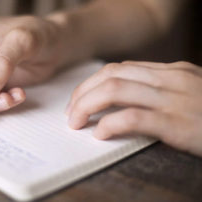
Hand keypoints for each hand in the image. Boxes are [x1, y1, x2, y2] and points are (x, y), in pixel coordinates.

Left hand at [67, 61, 201, 156]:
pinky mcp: (178, 123)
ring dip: (87, 105)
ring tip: (76, 122)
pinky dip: (110, 123)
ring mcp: (174, 99)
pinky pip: (133, 117)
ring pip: (115, 90)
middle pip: (110, 76)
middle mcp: (170, 79)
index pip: (119, 69)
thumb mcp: (188, 94)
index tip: (79, 99)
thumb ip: (159, 91)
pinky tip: (100, 133)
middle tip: (71, 112)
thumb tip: (123, 99)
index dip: (92, 83)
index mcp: (171, 72)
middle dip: (83, 93)